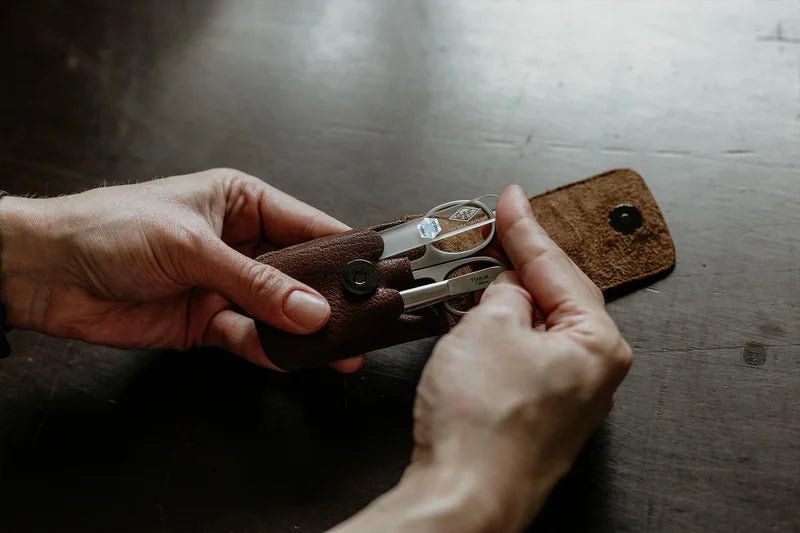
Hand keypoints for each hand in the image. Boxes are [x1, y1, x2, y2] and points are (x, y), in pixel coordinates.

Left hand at [0, 168, 362, 371]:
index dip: (343, 253)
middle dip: (329, 299)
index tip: (375, 276)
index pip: (308, 228)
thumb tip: (310, 310)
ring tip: (339, 351)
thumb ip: (255, 284)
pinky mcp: (208, 321)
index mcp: (242, 203)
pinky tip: (290, 357)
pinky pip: (250, 337)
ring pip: (280, 311)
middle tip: (362, 323)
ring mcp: (226, 285)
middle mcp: (241, 243)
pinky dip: (269, 349)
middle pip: (301, 275)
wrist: (44, 272)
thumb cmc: (110, 228)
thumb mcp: (192, 247)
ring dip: (305, 331)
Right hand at [333, 185, 631, 531]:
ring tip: (475, 278)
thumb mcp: (489, 327)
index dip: (526, 228)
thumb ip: (505, 295)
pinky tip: (477, 326)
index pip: (558, 267)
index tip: (511, 200)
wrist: (463, 494)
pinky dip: (500, 337)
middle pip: (555, 298)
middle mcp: (594, 375)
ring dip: (505, 303)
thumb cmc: (483, 425)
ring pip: (537, 330)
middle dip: (520, 264)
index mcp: (598, 345)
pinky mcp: (537, 418)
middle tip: (495, 231)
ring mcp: (567, 400)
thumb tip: (508, 290)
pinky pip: (524, 360)